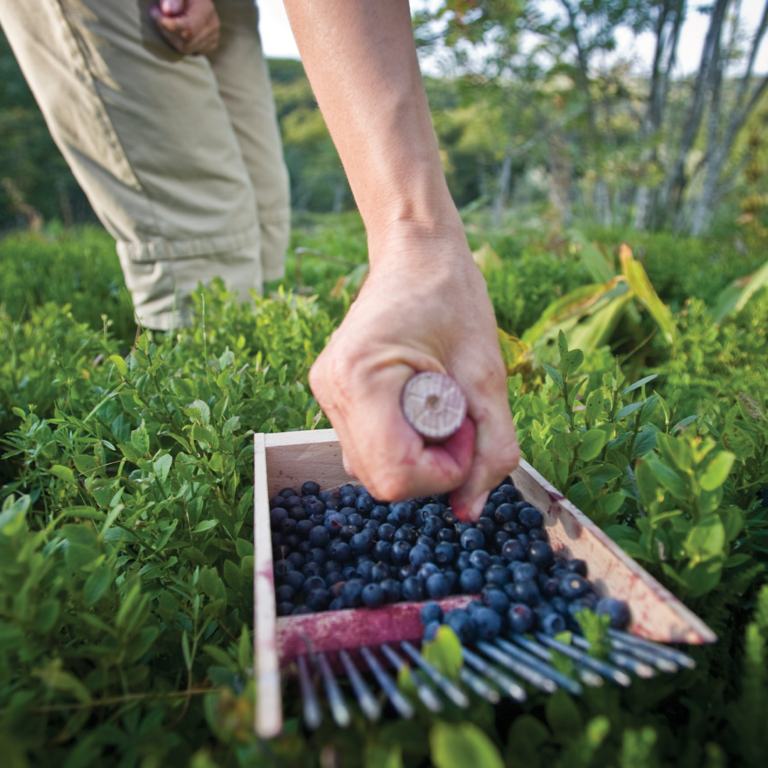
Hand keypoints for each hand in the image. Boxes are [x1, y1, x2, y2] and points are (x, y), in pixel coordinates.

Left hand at [150, 0, 219, 54]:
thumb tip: (168, 10)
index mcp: (206, 9)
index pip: (189, 29)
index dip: (169, 25)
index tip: (154, 12)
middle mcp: (213, 26)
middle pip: (186, 43)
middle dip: (167, 31)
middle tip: (157, 14)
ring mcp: (213, 37)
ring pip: (186, 49)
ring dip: (170, 36)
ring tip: (166, 20)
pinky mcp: (210, 44)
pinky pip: (190, 51)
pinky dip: (178, 42)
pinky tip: (176, 28)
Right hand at [309, 224, 519, 520]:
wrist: (417, 254)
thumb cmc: (454, 299)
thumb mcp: (488, 376)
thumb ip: (491, 449)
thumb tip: (468, 511)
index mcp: (362, 378)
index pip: (396, 475)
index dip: (443, 472)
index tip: (466, 432)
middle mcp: (331, 391)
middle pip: (381, 481)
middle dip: (432, 468)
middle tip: (457, 419)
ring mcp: (326, 394)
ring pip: (372, 470)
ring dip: (417, 456)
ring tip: (438, 407)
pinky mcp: (332, 393)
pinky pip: (366, 446)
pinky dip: (401, 442)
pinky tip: (417, 407)